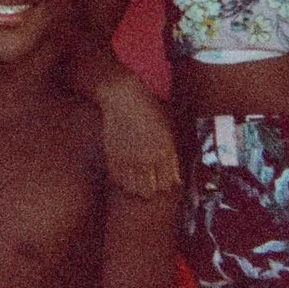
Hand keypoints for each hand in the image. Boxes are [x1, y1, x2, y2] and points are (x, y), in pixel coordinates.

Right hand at [97, 78, 182, 200]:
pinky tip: (125, 177)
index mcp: (165, 150)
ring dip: (137, 189)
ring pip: (134, 188)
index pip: (168, 182)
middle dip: (153, 190)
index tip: (165, 183)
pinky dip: (122, 182)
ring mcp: (128, 158)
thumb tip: (176, 169)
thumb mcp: (168, 126)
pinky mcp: (112, 155)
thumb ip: (172, 149)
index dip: (167, 185)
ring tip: (138, 184)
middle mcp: (147, 157)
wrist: (123, 97)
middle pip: (151, 190)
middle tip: (152, 186)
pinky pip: (118, 179)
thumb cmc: (150, 108)